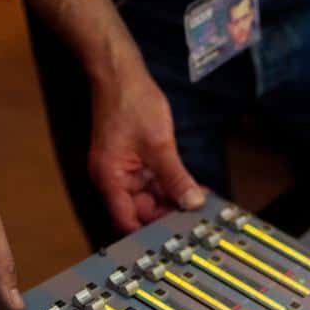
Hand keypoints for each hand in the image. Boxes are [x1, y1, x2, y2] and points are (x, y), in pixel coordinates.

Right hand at [89, 66, 204, 233]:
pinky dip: (169, 185)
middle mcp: (113, 179)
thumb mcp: (159, 145)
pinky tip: (191, 187)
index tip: (176, 236)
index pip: (127, 221)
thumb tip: (191, 202)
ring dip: (172, 200)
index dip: (151, 231)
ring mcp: (123, 171)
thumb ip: (175, 177)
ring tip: (199, 201)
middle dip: (168, 214)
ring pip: (149, 197)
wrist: (119, 73)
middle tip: (196, 217)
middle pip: (140, 211)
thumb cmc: (130, 102)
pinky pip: (151, 181)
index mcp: (110, 179)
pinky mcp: (132, 162)